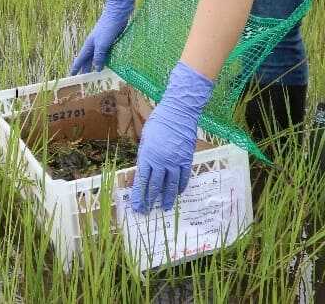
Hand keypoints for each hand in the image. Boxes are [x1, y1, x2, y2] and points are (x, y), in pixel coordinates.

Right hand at [69, 0, 136, 73]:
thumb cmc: (107, 28)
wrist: (116, 14)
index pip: (80, 59)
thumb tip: (96, 68)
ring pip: (96, 56)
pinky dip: (104, 59)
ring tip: (96, 73)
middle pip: (88, 59)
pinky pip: (105, 53)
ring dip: (95, 64)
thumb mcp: (102, 44)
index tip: (71, 75)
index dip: (75, 68)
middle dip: (85, 68)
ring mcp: (101, 42)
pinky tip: (108, 62)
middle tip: (85, 78)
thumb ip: (99, 56)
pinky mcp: (109, 40)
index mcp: (89, 45)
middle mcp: (93, 44)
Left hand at [131, 61, 213, 211]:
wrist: (178, 112)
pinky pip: (184, 177)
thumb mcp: (145, 139)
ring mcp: (175, 161)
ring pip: (171, 185)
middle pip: (155, 186)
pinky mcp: (187, 159)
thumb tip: (144, 170)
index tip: (137, 206)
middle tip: (148, 212)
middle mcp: (161, 161)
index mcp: (147, 155)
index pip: (142, 181)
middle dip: (150, 200)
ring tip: (164, 208)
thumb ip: (145, 155)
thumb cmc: (158, 122)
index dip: (139, 195)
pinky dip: (180, 187)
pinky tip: (177, 193)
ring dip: (167, 198)